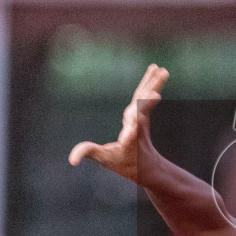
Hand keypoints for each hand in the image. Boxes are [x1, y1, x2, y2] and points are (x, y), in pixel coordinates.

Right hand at [67, 64, 168, 182]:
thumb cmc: (125, 163)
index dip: (135, 120)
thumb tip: (72, 159)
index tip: (138, 118)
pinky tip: (156, 69)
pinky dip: (149, 82)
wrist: (147, 167)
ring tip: (162, 70)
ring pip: (146, 97)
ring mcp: (142, 117)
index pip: (132, 127)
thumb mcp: (105, 159)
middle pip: (142, 108)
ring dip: (153, 83)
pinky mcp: (143, 111)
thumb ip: (89, 153)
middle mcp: (138, 124)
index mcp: (130, 136)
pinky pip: (145, 94)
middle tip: (157, 92)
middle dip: (148, 100)